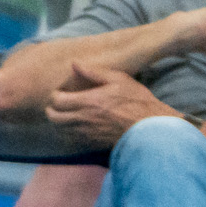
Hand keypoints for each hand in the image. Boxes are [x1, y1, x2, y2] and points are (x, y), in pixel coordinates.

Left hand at [48, 75, 177, 145]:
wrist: (153, 128)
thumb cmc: (138, 102)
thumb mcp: (119, 80)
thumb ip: (94, 72)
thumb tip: (74, 63)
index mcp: (87, 102)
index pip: (56, 101)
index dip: (55, 96)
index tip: (62, 93)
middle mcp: (83, 119)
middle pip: (53, 117)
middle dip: (52, 109)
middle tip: (60, 104)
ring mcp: (88, 133)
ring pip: (60, 130)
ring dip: (60, 122)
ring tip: (68, 115)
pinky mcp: (94, 143)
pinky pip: (73, 140)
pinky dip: (70, 134)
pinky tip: (78, 127)